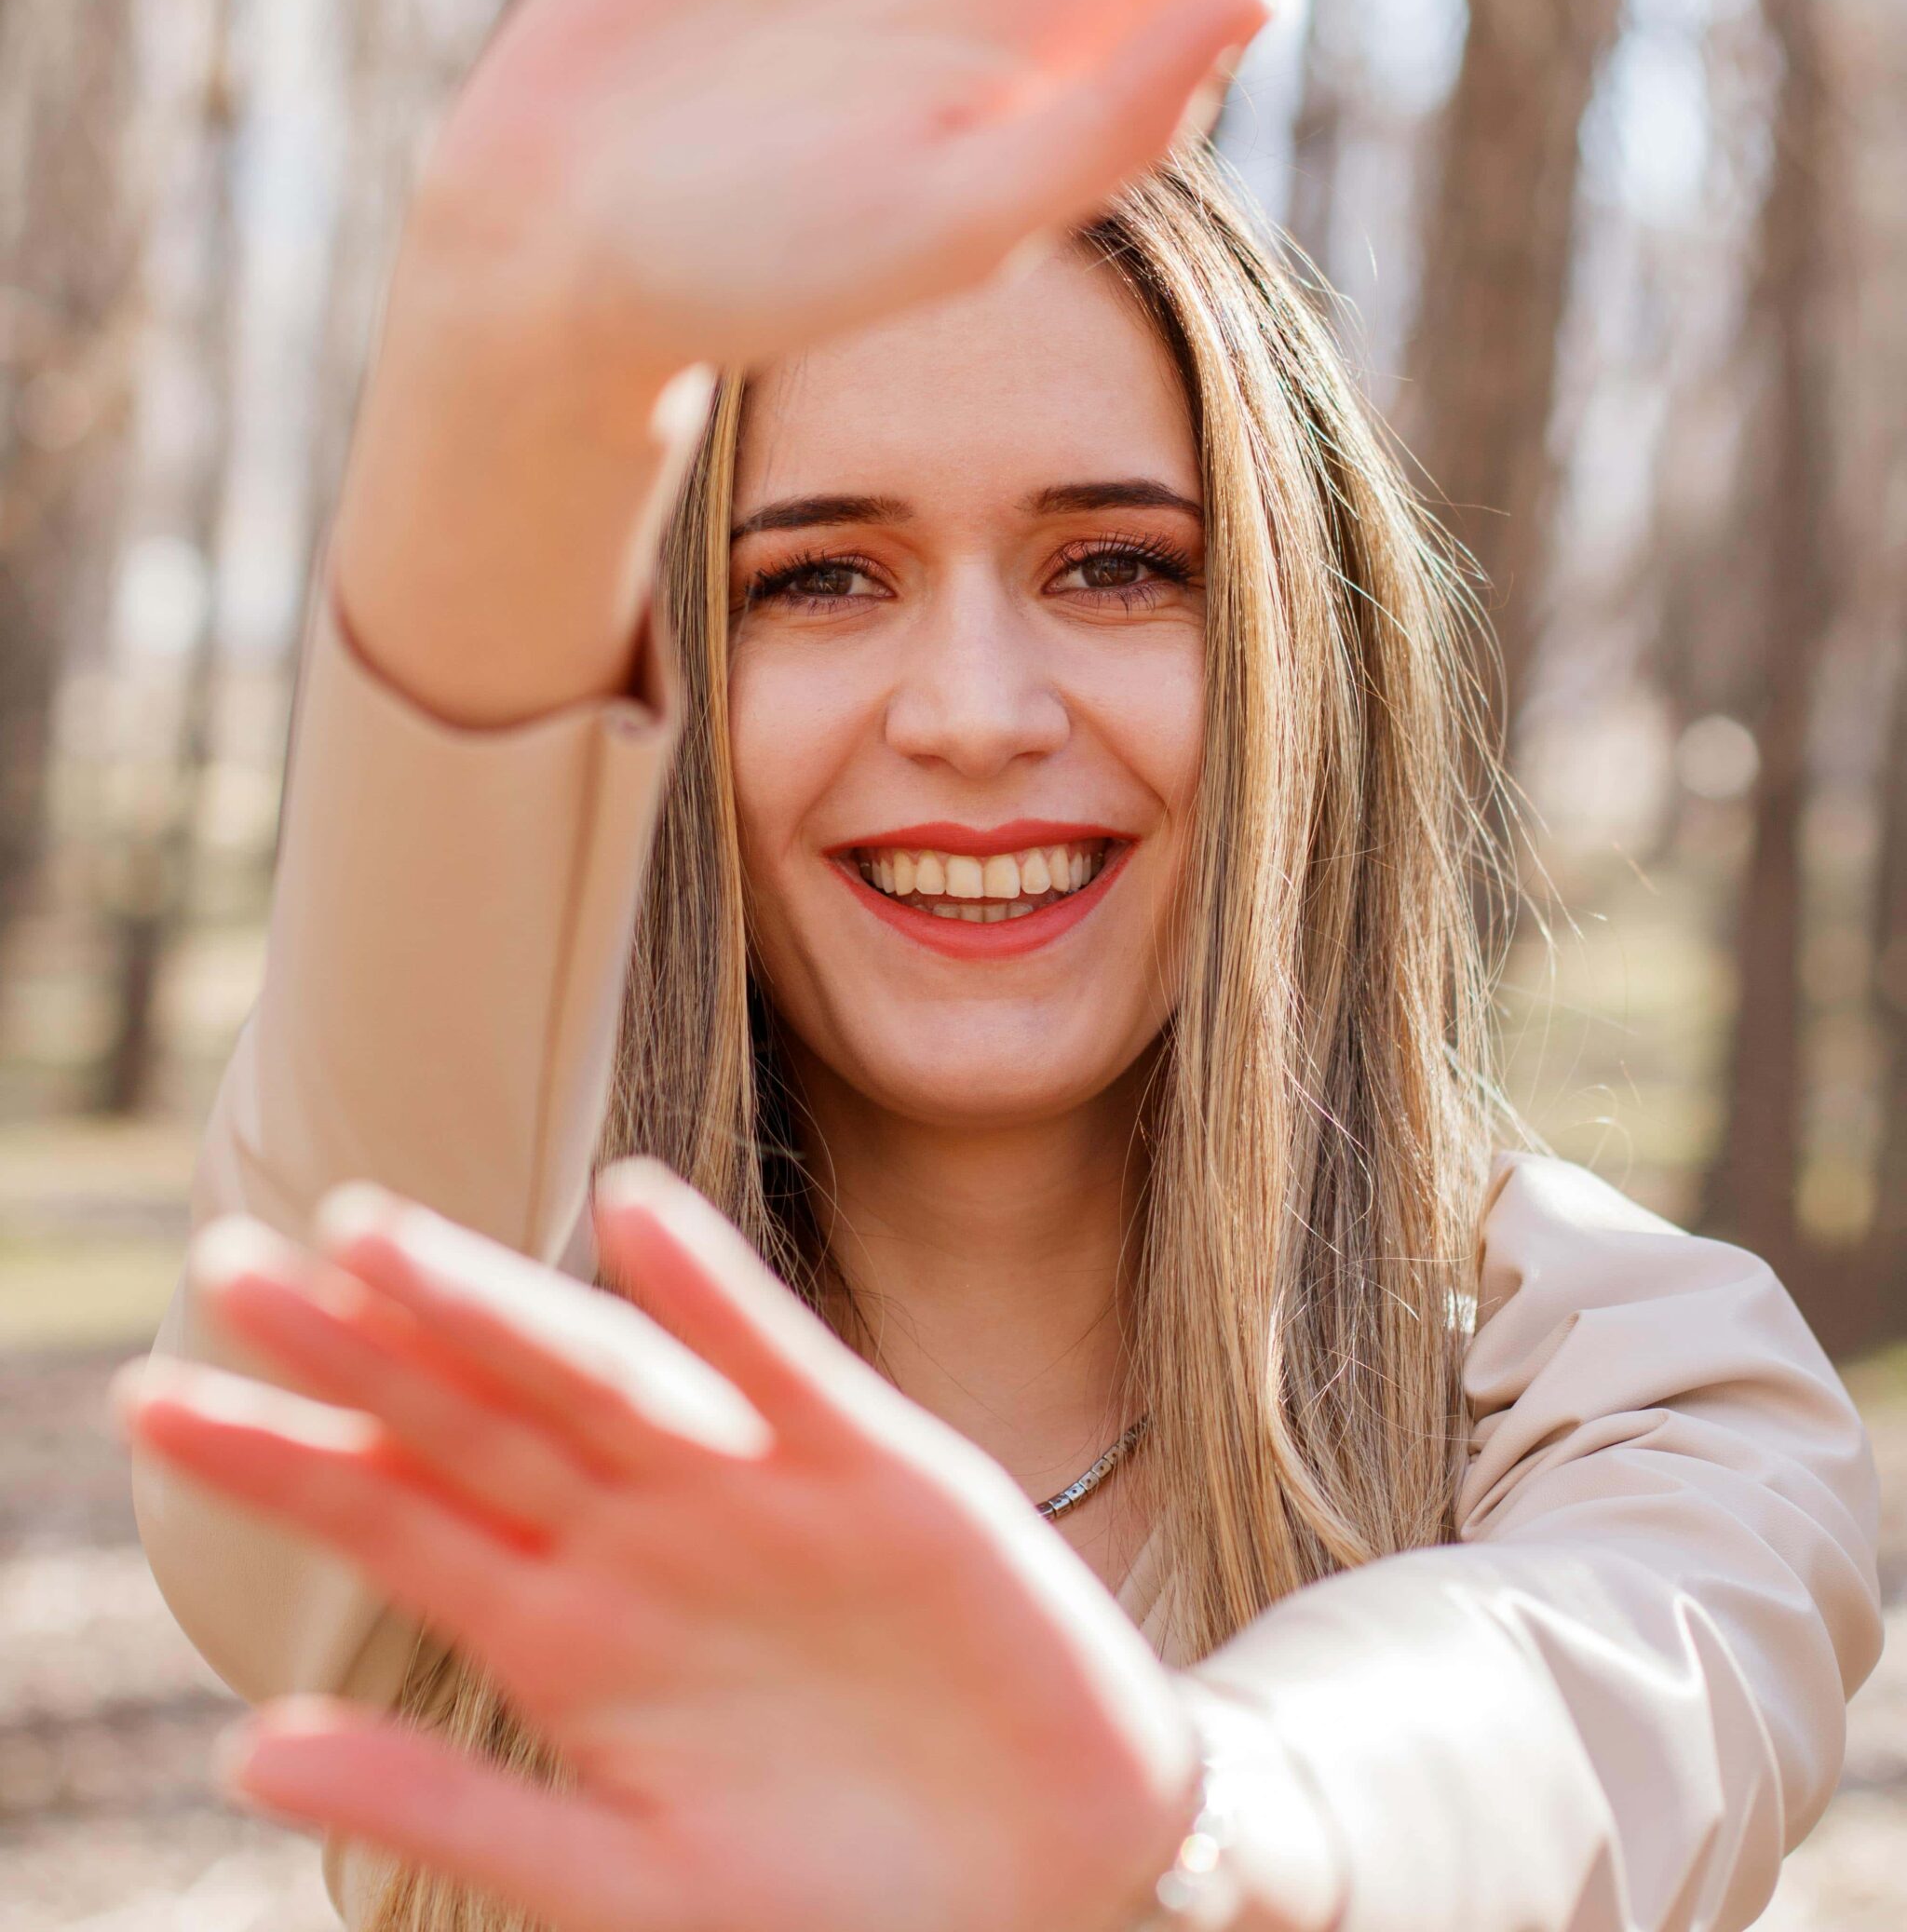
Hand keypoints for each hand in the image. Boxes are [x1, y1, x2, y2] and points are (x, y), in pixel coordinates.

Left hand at [115, 1164, 1207, 1931]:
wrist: (1050, 1888)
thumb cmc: (834, 1905)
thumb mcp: (624, 1885)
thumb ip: (450, 1813)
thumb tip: (246, 1757)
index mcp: (567, 1639)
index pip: (396, 1520)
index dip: (281, 1458)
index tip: (158, 1395)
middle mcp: (642, 1542)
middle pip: (470, 1422)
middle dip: (353, 1347)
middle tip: (228, 1265)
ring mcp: (755, 1495)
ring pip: (596, 1377)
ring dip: (488, 1306)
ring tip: (370, 1237)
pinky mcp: (877, 1469)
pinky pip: (778, 1366)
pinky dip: (711, 1295)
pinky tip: (633, 1221)